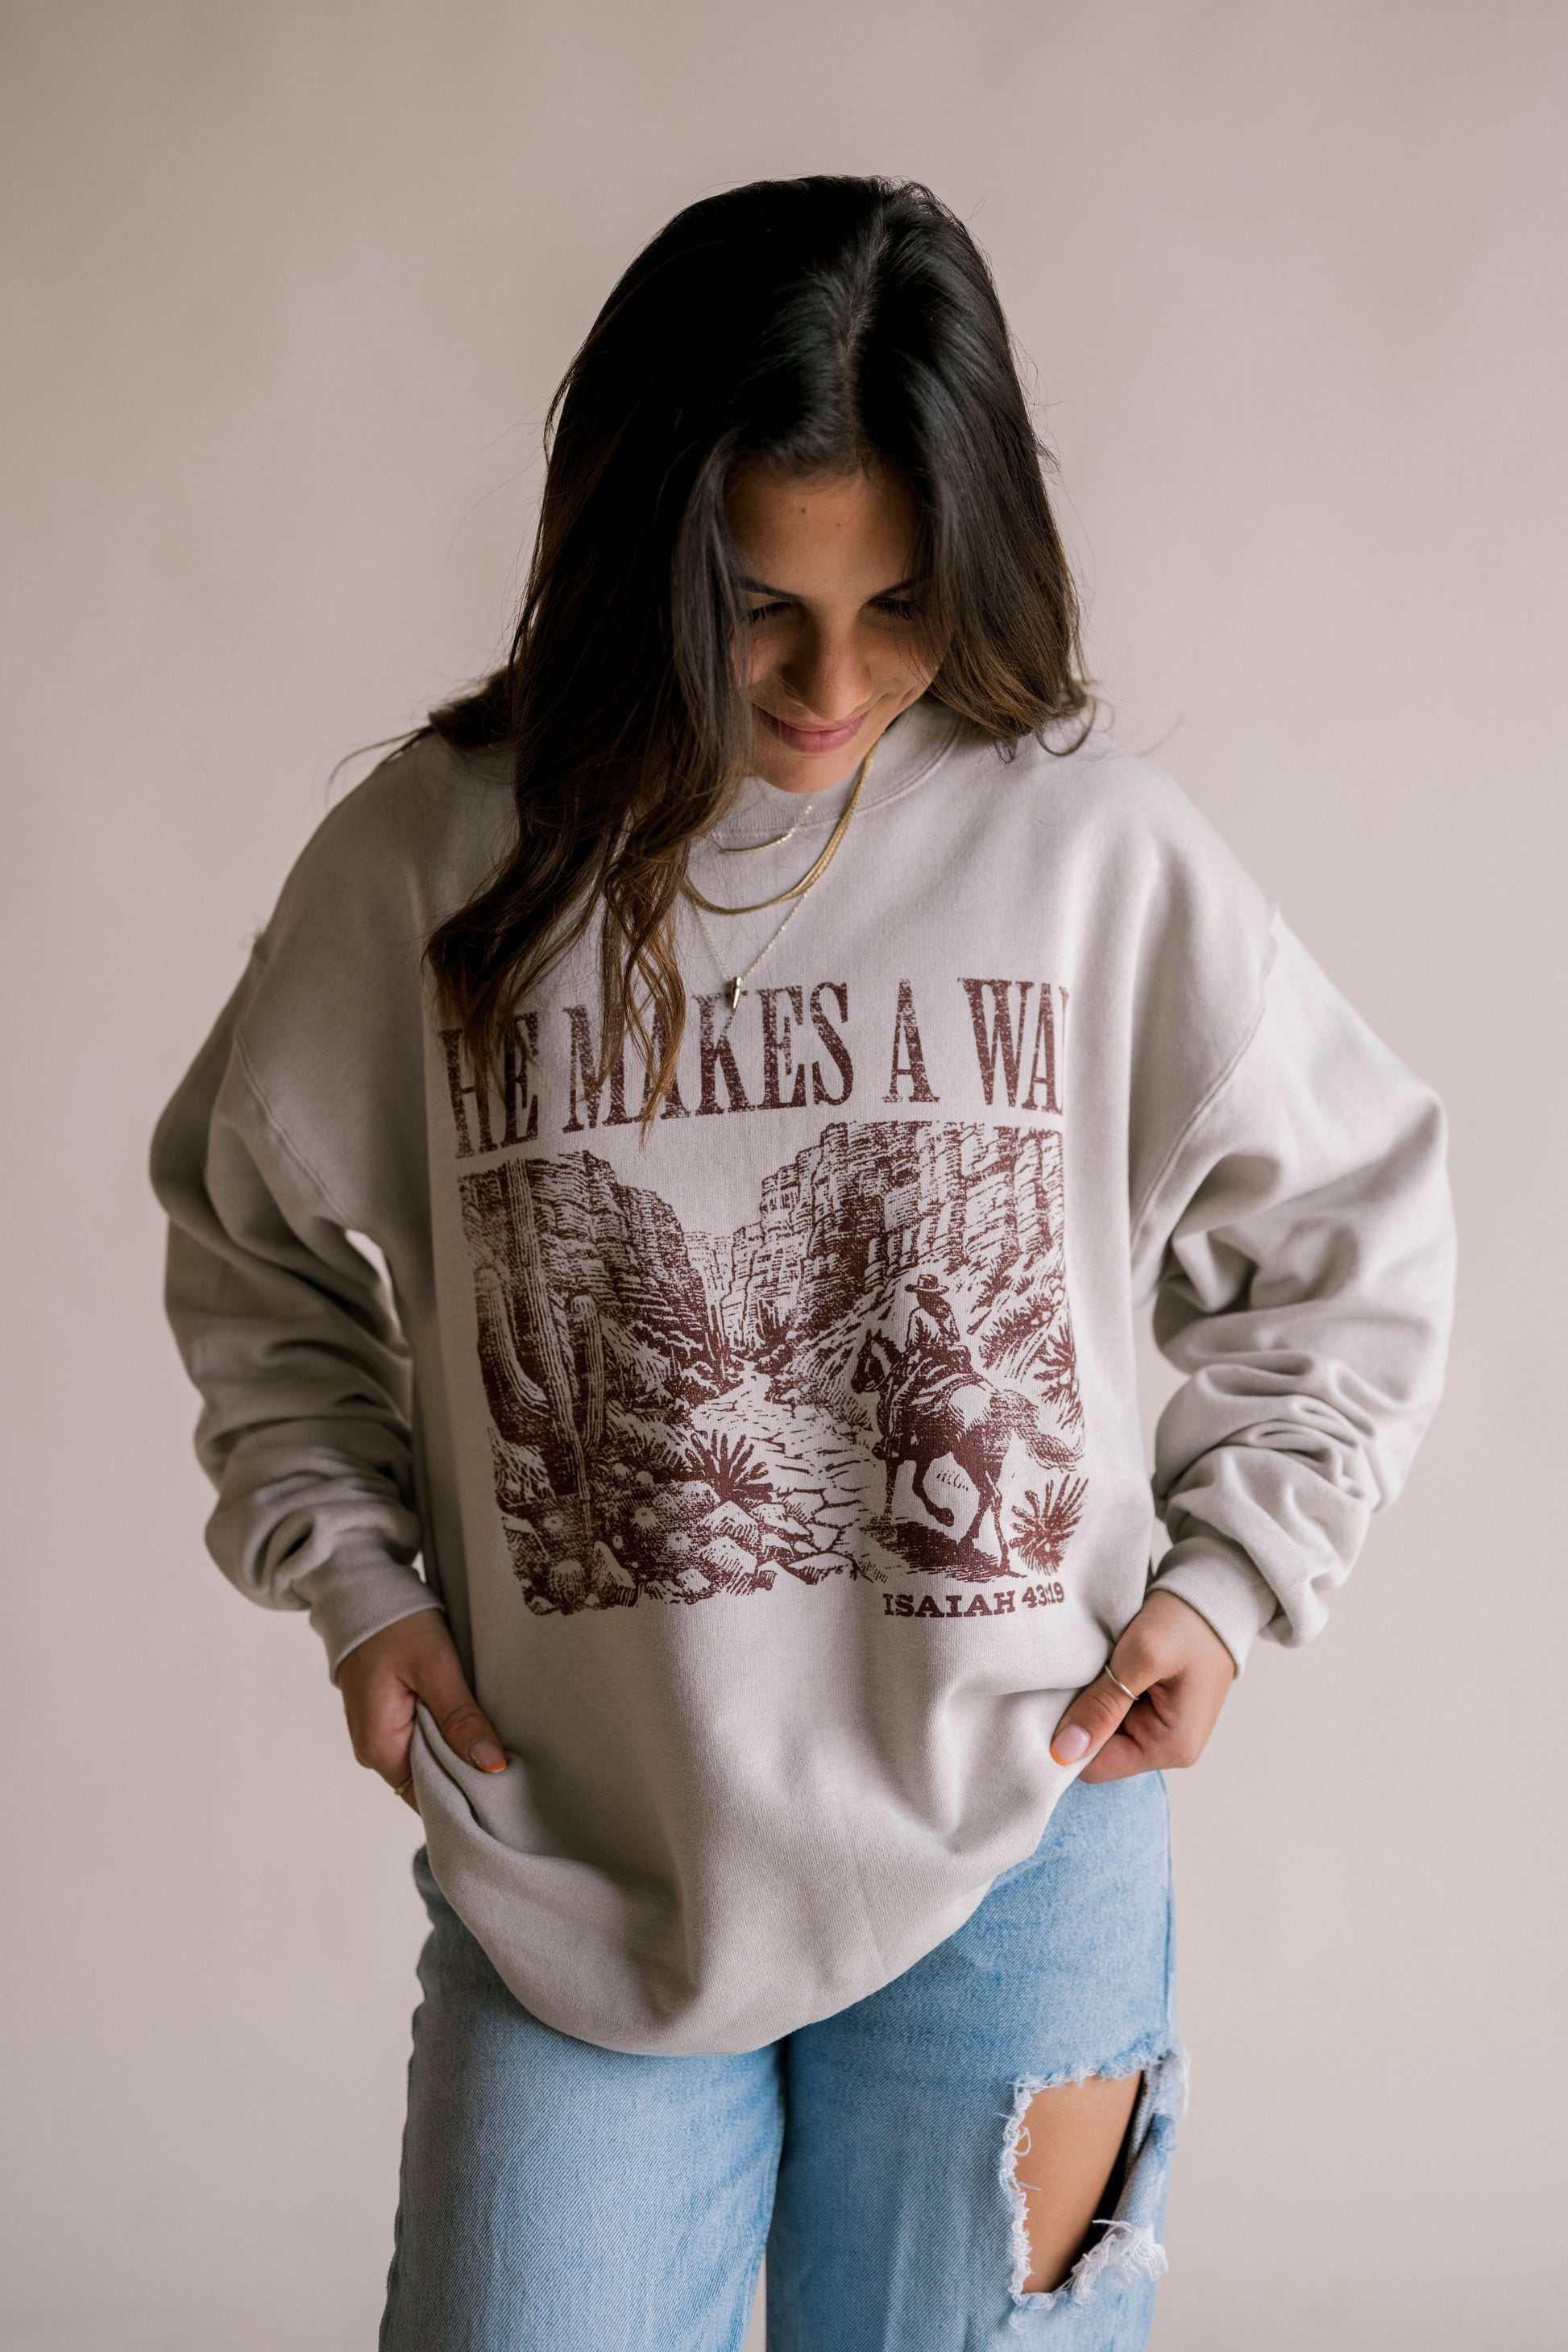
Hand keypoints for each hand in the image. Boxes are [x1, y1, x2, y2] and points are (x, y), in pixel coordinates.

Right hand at [337, 1609, 507, 1809]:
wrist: (363, 1593)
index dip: (466, 1797)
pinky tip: (470, 1725)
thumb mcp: (435, 1666)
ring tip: (496, 1743)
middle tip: (511, 1763)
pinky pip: (420, 1742)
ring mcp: (378, 1736)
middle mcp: (373, 1751)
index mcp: (380, 1747)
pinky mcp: (386, 1720)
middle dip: (467, 1776)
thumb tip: (491, 1766)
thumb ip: (460, 1718)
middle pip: (428, 1784)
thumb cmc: (396, 1625)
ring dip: (457, 1754)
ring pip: (427, 1763)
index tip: (504, 1790)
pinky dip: (446, 1738)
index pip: (428, 1798)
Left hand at [1049, 1589, 1235, 1781]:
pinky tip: (1096, 1667)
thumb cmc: (1187, 1623)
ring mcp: (1161, 1728)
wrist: (1213, 1594)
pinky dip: (1100, 1689)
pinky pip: (1113, 1709)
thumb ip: (1103, 1706)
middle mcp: (1167, 1747)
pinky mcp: (1154, 1708)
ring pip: (1102, 1727)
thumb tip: (1064, 1751)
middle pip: (1098, 1748)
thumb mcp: (1142, 1657)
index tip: (1050, 1705)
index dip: (1068, 1741)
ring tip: (1085, 1667)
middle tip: (1068, 1678)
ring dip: (1089, 1699)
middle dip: (1079, 1716)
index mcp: (1171, 1747)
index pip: (1097, 1767)